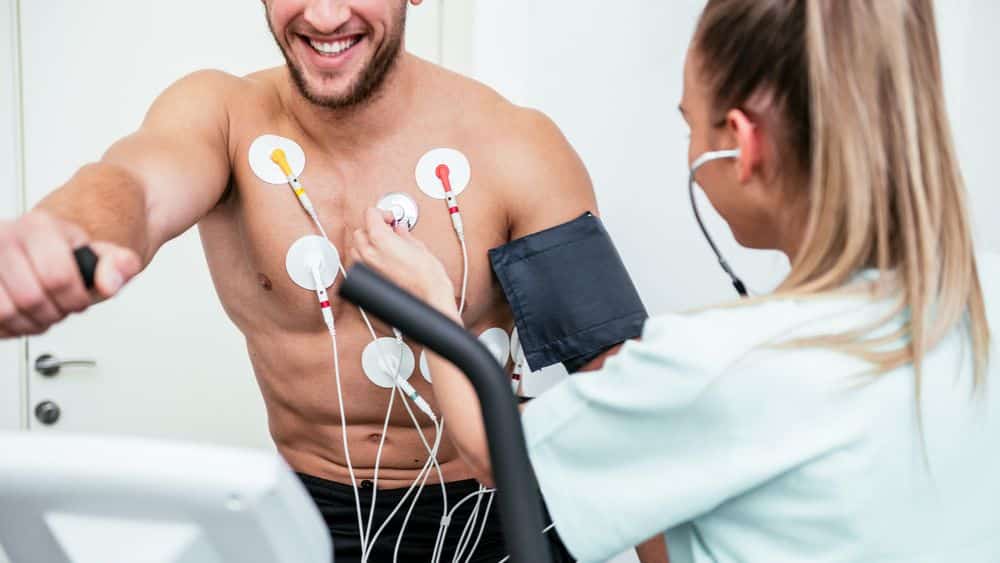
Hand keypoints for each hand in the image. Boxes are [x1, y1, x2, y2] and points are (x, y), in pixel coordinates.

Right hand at [0, 210, 140, 337]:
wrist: (36, 251)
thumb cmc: (65, 256)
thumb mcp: (99, 256)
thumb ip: (119, 266)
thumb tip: (109, 283)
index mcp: (39, 227)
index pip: (58, 277)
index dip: (75, 300)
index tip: (79, 300)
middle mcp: (5, 238)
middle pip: (31, 298)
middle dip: (53, 313)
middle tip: (60, 308)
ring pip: (6, 312)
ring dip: (30, 324)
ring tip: (41, 313)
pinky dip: (10, 327)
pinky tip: (22, 315)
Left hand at [351, 208, 456, 314]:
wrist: (427, 296)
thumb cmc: (427, 275)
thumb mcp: (418, 246)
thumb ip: (403, 234)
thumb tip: (400, 230)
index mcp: (379, 239)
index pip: (370, 213)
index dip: (382, 213)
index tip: (390, 218)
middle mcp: (368, 253)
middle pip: (360, 231)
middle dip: (373, 228)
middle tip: (389, 230)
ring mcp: (366, 268)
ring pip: (356, 248)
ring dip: (368, 244)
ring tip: (385, 245)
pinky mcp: (369, 280)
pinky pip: (360, 264)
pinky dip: (367, 259)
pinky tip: (382, 259)